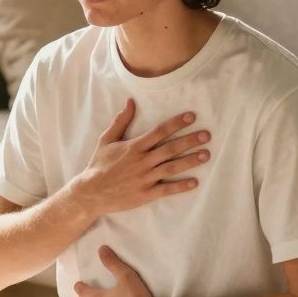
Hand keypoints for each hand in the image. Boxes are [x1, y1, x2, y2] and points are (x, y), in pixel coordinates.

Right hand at [68, 98, 210, 217]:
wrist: (91, 193)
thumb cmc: (99, 165)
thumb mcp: (106, 140)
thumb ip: (120, 121)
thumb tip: (130, 102)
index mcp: (134, 147)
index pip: (159, 131)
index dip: (176, 123)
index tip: (191, 117)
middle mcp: (142, 161)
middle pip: (170, 148)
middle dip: (190, 141)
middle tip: (206, 135)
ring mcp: (145, 178)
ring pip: (172, 167)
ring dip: (190, 161)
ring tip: (206, 155)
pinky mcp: (145, 194)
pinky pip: (166, 189)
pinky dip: (181, 186)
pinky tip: (194, 182)